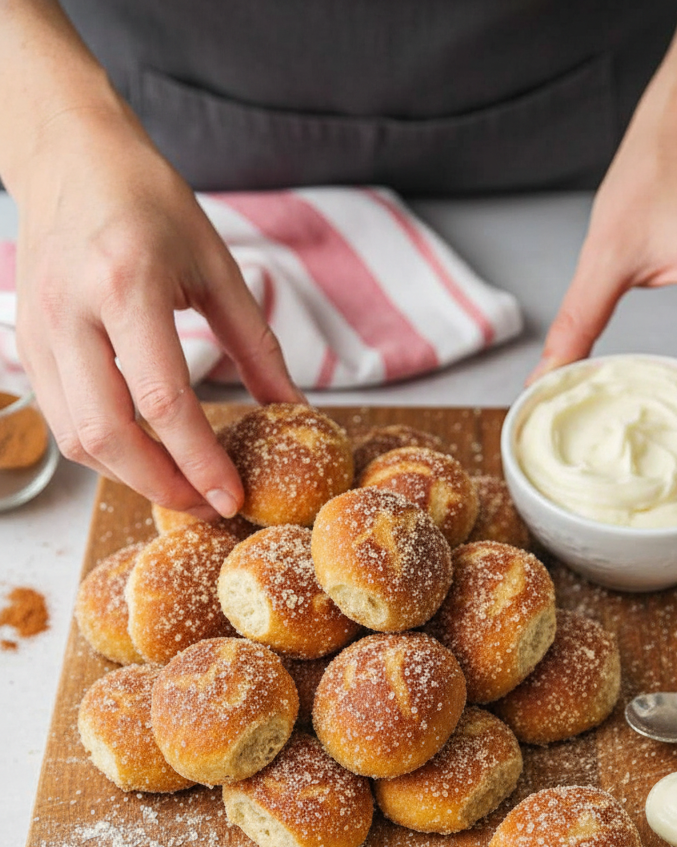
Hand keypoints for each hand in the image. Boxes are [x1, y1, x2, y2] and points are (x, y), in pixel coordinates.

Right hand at [14, 104, 302, 516]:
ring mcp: (39, 330)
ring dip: (130, 476)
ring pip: (77, 438)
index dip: (200, 461)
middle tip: (207, 505)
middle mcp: (72, 311)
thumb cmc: (148, 200)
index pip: (163, 399)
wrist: (68, 156)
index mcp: (126, 283)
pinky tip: (143, 453)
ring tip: (180, 485)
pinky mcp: (27, 345)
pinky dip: (104, 451)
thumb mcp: (216, 264)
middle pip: (108, 434)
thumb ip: (257, 345)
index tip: (232, 497)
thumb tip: (293, 409)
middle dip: (162, 486)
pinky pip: (62, 420)